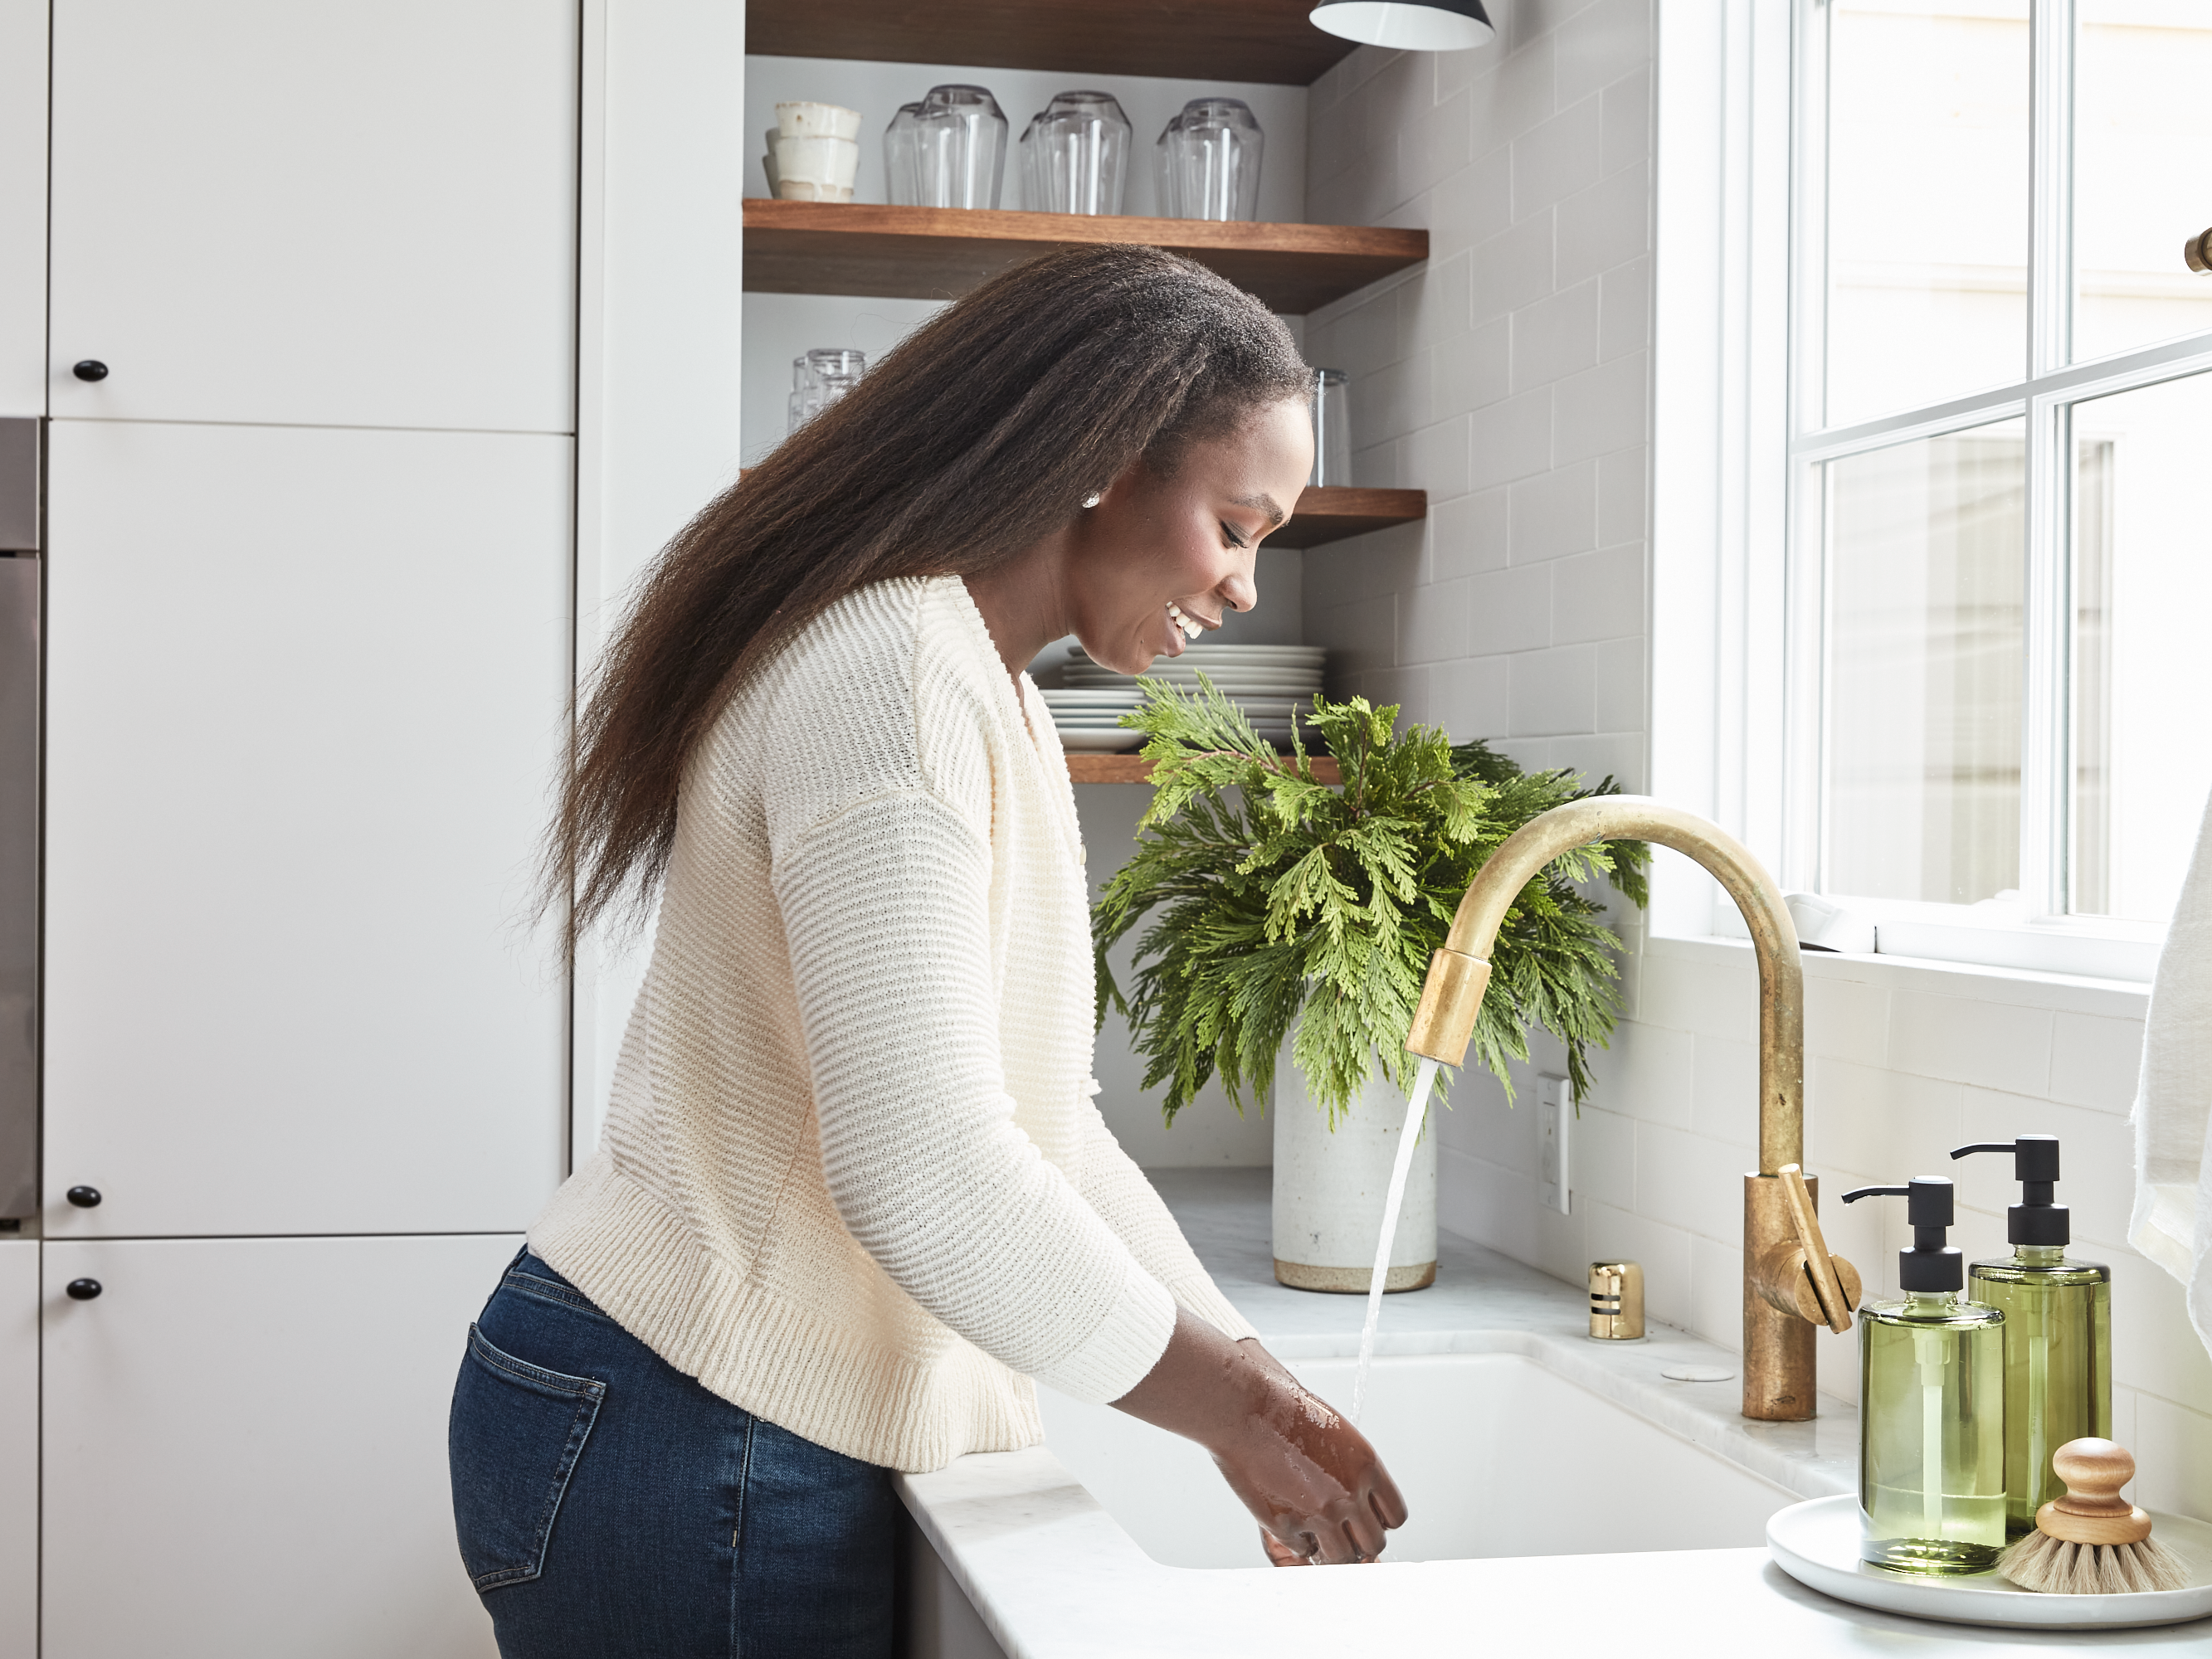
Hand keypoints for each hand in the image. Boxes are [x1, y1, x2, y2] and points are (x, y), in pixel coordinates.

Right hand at [1110, 1311, 1406, 1565]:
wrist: (1246, 1407)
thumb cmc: (1283, 1410)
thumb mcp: (1336, 1433)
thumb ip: (1352, 1470)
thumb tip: (1357, 1500)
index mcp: (1366, 1466)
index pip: (1394, 1516)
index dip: (1378, 1520)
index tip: (1365, 1519)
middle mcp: (1349, 1493)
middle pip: (1374, 1544)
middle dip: (1357, 1540)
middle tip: (1339, 1531)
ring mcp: (1319, 1513)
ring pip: (1343, 1558)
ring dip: (1331, 1549)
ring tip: (1316, 1533)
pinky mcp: (1287, 1524)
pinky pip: (1304, 1551)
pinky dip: (1298, 1541)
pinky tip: (1290, 1519)